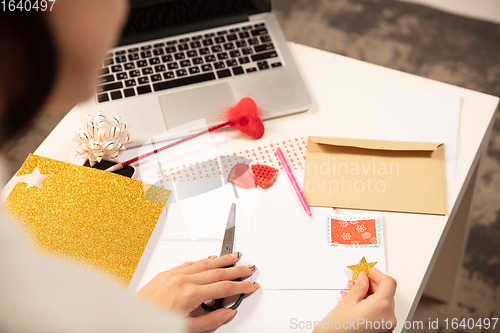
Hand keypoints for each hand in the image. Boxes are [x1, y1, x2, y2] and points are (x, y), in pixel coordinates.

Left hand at [137, 253, 259, 332]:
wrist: (132, 319)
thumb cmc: (155, 323)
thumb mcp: (187, 328)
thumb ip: (211, 320)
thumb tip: (227, 313)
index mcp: (190, 294)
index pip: (224, 287)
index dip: (241, 286)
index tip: (251, 285)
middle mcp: (183, 280)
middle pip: (218, 271)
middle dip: (236, 269)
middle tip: (249, 267)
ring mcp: (174, 274)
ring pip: (205, 263)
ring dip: (223, 259)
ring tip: (235, 257)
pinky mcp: (167, 272)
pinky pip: (190, 263)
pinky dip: (204, 260)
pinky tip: (211, 259)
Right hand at [313, 268, 396, 332]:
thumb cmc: (338, 330)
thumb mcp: (348, 302)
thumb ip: (359, 286)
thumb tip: (364, 278)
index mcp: (382, 306)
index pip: (388, 283)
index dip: (377, 274)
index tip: (368, 271)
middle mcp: (388, 318)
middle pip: (386, 293)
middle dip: (372, 284)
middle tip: (359, 278)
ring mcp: (386, 327)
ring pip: (381, 304)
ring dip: (369, 295)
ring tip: (354, 290)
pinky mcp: (380, 332)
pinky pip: (379, 314)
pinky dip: (369, 306)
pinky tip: (356, 302)